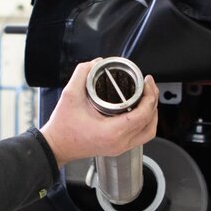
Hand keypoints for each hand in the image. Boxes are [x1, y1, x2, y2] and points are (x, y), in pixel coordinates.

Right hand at [39, 59, 157, 166]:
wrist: (56, 146)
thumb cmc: (62, 128)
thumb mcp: (70, 95)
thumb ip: (83, 74)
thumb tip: (96, 63)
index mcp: (112, 132)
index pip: (143, 114)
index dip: (149, 96)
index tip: (146, 82)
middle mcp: (119, 143)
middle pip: (150, 123)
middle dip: (153, 102)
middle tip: (149, 86)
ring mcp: (120, 148)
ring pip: (148, 132)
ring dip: (151, 114)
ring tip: (147, 97)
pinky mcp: (118, 147)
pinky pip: (140, 136)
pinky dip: (144, 122)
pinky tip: (138, 110)